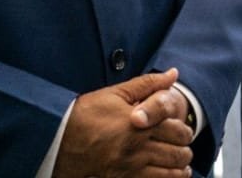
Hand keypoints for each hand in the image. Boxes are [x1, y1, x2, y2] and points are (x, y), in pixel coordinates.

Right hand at [54, 69, 193, 177]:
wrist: (56, 141)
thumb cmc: (84, 115)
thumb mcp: (115, 94)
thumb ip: (148, 84)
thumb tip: (173, 74)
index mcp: (139, 125)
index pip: (178, 131)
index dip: (185, 130)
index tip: (182, 130)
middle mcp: (137, 148)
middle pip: (178, 153)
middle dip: (185, 150)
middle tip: (184, 147)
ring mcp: (130, 168)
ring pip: (170, 173)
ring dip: (180, 168)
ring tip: (181, 163)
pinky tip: (169, 175)